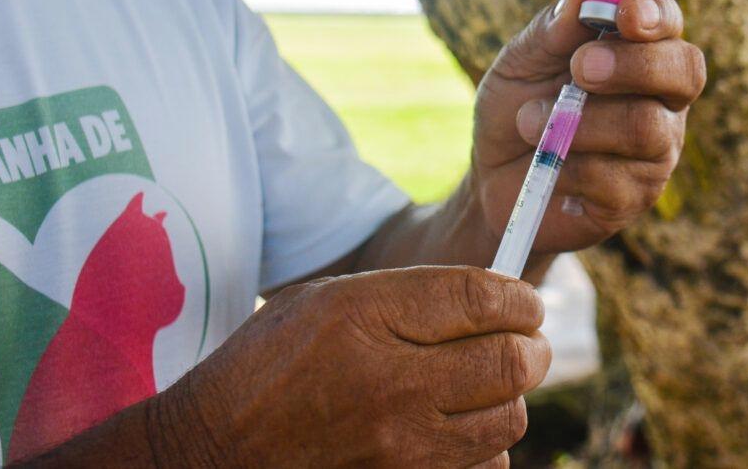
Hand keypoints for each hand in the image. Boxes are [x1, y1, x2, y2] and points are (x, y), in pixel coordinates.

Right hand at [154, 266, 549, 466]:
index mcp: (367, 317)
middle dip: (531, 346)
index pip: (482, 299)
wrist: (216, 453)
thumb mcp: (325, 300)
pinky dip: (486, 448)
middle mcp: (392, 382)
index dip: (519, 299)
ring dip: (508, 397)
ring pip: (508, 419)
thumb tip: (491, 301)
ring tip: (486, 385)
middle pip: (511, 362)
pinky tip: (459, 431)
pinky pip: (485, 467)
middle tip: (525, 342)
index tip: (525, 304)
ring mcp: (401, 447)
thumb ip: (409, 295)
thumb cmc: (268, 364)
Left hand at [472, 0, 704, 255]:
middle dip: (634, 65)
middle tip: (580, 68)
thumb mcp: (520, 62)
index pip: (667, 22)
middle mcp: (660, 99)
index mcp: (638, 52)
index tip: (625, 12)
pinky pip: (615, 178)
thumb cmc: (516, 108)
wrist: (491, 178)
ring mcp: (655, 151)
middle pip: (685, 71)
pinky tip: (546, 164)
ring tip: (529, 121)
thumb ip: (551, 32)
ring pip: (646, 127)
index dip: (656, 13)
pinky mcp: (634, 197)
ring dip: (580, 121)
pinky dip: (567, 165)